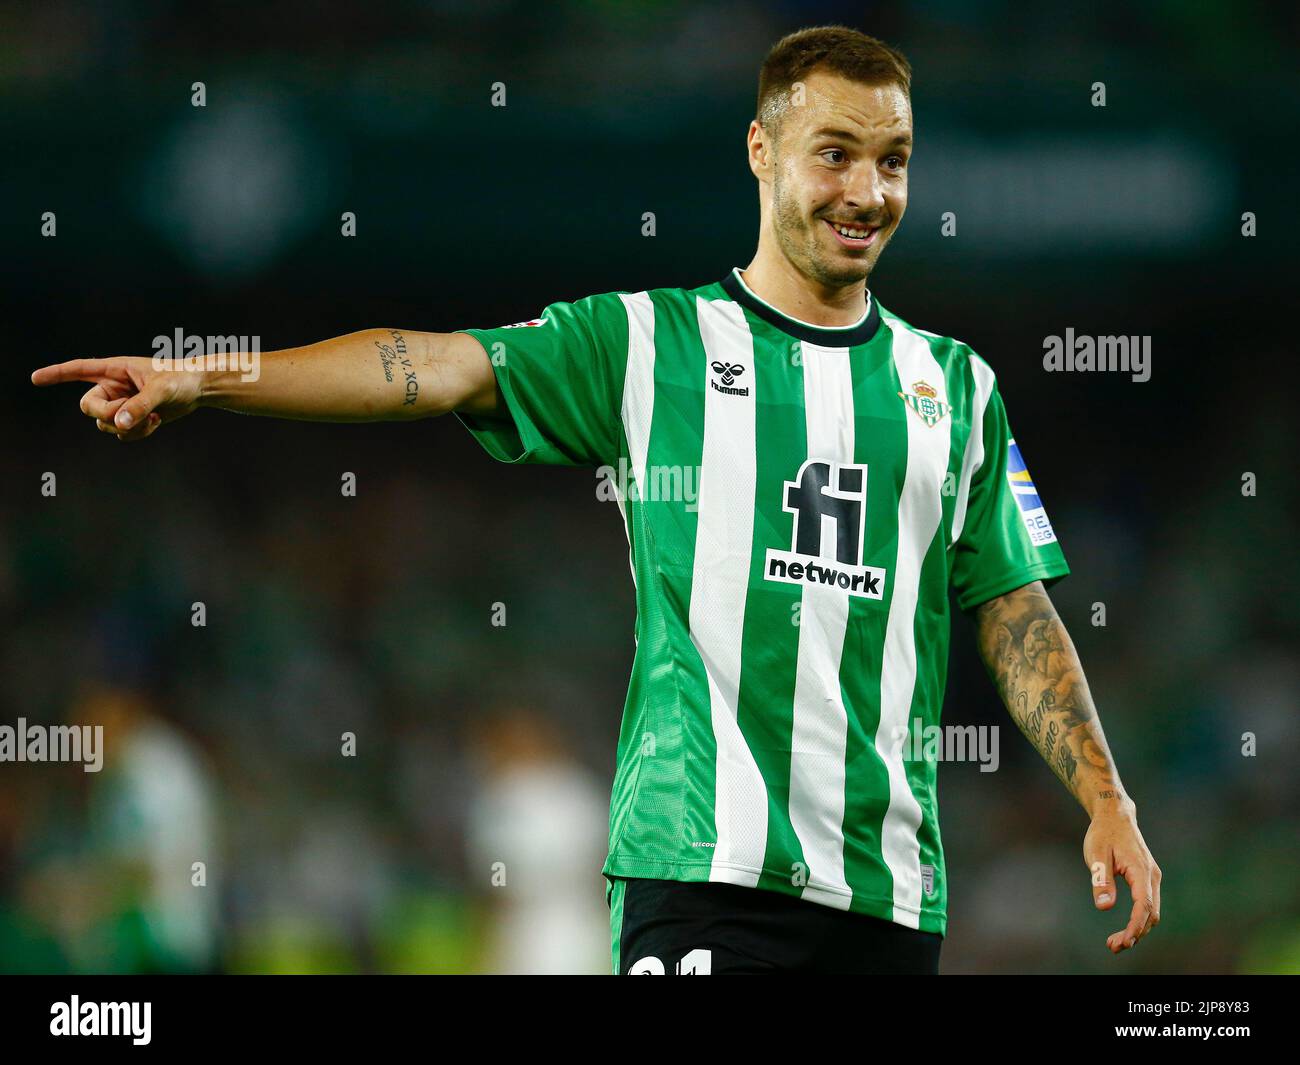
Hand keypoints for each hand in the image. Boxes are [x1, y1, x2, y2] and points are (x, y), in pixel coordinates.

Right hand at [31, 356, 205, 441]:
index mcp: (114, 369)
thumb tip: (118, 424)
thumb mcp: (161, 390)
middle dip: (106, 414)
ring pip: (105, 424)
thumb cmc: (180, 379)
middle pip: (88, 407)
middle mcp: (113, 386)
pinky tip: (154, 423)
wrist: (198, 389)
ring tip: (152, 417)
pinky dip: (137, 433)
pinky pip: (122, 433)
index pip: (79, 370)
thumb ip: (139, 405)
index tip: (35, 379)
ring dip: (126, 427)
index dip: (56, 374)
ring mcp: (121, 403)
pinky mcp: (132, 418)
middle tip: (129, 414)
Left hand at [1084, 804, 1160, 953]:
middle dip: (1135, 933)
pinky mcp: (1148, 878)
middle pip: (1151, 913)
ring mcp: (1152, 877)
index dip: (1134, 926)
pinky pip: (1148, 904)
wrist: (1115, 816)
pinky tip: (1125, 928)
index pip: (1143, 905)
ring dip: (1138, 929)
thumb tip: (1105, 907)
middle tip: (1113, 946)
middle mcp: (1152, 876)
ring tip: (1116, 942)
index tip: (1124, 942)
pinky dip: (1140, 919)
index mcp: (1140, 870)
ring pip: (1152, 911)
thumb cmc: (1103, 834)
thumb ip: (1101, 880)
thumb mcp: (1096, 854)